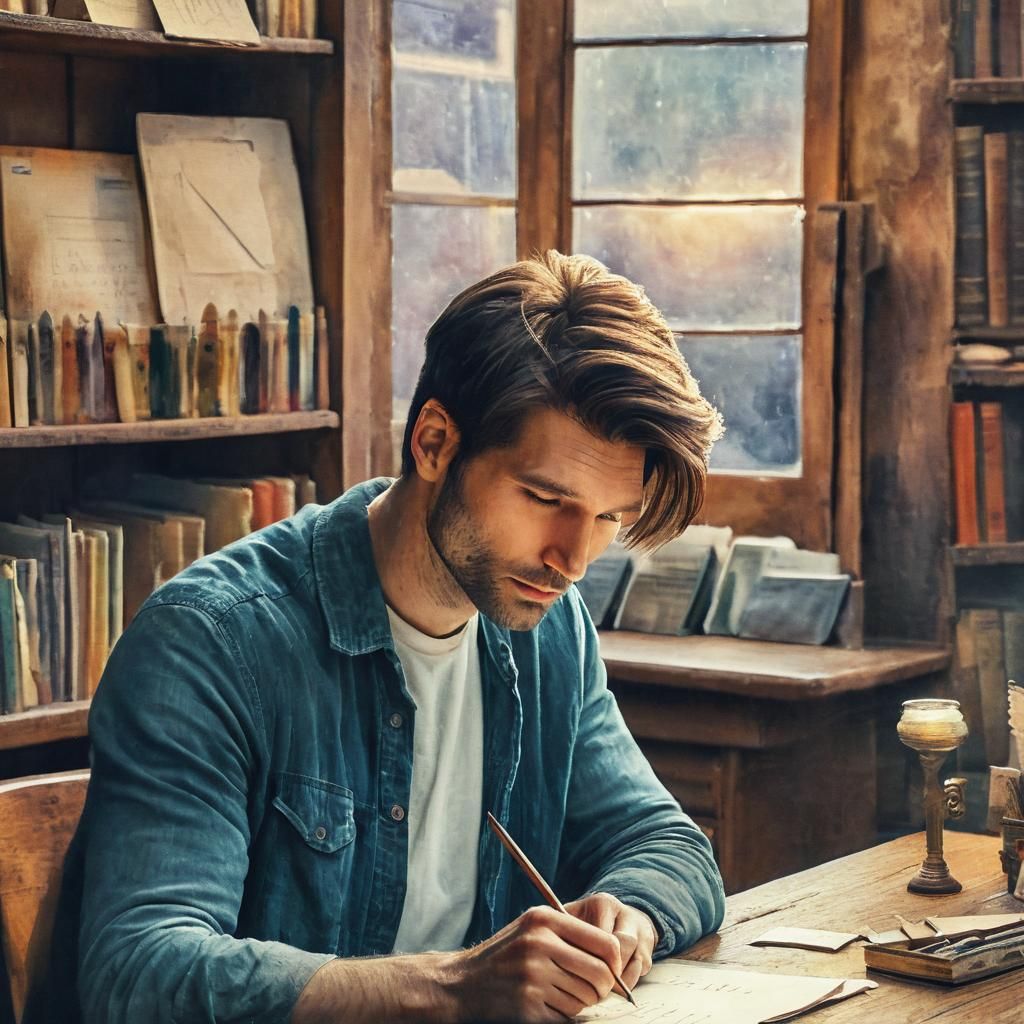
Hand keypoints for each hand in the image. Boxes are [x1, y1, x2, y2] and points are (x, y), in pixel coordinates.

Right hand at [444, 904, 623, 1021]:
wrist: (461, 983)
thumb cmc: (504, 955)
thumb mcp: (532, 928)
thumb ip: (569, 933)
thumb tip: (614, 955)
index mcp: (544, 920)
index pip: (604, 942)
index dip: (614, 961)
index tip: (611, 970)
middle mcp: (540, 944)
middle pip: (600, 974)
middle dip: (603, 988)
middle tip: (594, 990)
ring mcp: (533, 976)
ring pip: (585, 998)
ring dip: (580, 1002)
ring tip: (561, 993)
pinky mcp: (529, 1005)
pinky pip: (567, 1016)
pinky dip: (563, 1015)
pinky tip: (546, 1005)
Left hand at [564, 893, 656, 990]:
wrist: (616, 917)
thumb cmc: (586, 921)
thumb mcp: (572, 917)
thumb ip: (563, 928)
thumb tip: (553, 950)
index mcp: (603, 903)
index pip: (601, 933)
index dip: (591, 956)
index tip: (579, 969)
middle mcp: (625, 914)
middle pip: (624, 945)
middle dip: (609, 968)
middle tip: (593, 982)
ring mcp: (640, 931)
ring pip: (636, 960)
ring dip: (620, 979)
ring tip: (603, 986)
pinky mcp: (649, 948)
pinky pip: (642, 969)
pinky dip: (629, 981)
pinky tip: (614, 984)